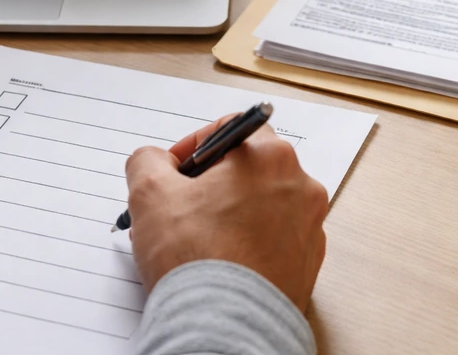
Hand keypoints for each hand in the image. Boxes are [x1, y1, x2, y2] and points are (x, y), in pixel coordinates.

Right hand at [125, 117, 328, 311]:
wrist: (226, 328)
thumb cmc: (196, 260)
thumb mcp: (149, 192)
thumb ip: (148, 160)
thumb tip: (155, 161)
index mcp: (270, 157)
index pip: (230, 130)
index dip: (195, 145)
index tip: (176, 169)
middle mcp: (300, 187)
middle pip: (247, 169)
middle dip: (208, 185)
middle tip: (178, 208)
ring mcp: (309, 227)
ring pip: (260, 205)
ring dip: (226, 214)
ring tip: (193, 241)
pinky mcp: (308, 263)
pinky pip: (273, 240)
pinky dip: (247, 244)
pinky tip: (217, 263)